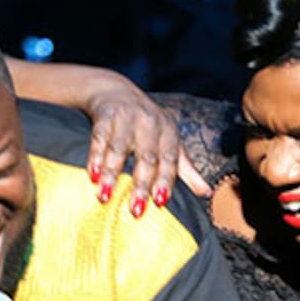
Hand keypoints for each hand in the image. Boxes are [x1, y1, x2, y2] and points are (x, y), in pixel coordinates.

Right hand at [83, 72, 210, 213]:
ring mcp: (127, 117)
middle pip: (147, 157)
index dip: (165, 181)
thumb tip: (206, 193)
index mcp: (169, 132)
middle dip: (141, 184)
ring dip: (112, 173)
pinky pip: (100, 138)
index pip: (169, 160)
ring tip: (105, 196)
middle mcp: (150, 123)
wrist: (115, 90)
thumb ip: (186, 169)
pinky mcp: (105, 114)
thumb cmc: (147, 124)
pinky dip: (95, 156)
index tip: (160, 202)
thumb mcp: (170, 141)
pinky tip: (93, 174)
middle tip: (135, 209)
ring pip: (119, 148)